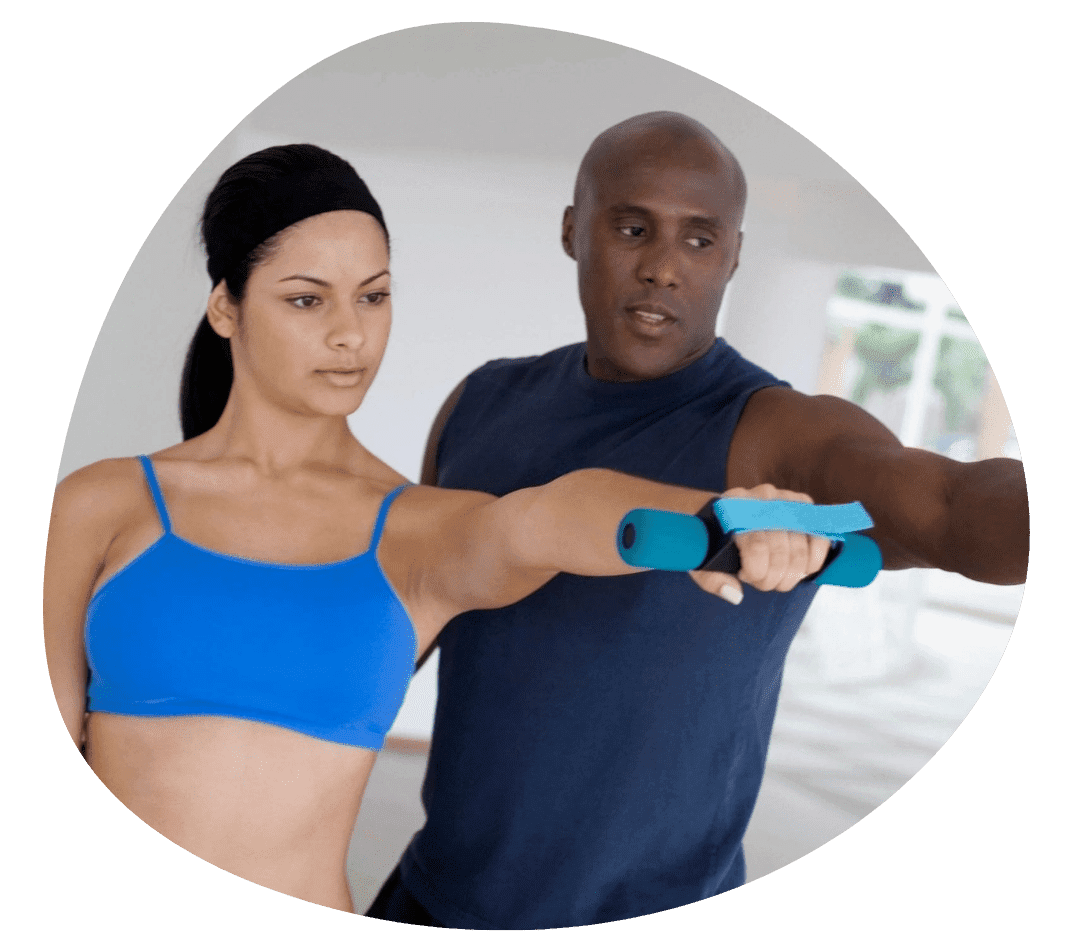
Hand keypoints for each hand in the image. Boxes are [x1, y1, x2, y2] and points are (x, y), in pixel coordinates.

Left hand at [689, 484, 831, 604]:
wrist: (722, 514)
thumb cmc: (712, 539)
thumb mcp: (701, 559)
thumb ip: (712, 579)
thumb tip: (735, 594)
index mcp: (733, 507)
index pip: (757, 546)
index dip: (756, 572)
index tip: (746, 576)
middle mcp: (761, 498)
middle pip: (780, 550)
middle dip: (772, 578)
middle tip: (763, 582)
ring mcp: (784, 499)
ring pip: (800, 549)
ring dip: (791, 575)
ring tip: (777, 578)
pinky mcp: (802, 505)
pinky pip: (819, 538)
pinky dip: (813, 561)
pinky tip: (801, 570)